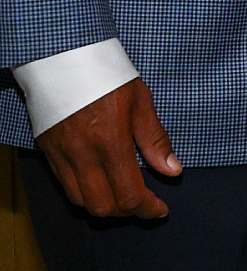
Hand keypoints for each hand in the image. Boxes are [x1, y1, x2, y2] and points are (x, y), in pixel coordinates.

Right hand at [37, 78, 180, 218]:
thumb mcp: (140, 100)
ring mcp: (62, 156)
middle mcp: (83, 155)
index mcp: (110, 141)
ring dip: (106, 207)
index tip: (161, 210)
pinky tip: (101, 185)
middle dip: (128, 212)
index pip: (129, 194)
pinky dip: (85, 195)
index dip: (148, 208)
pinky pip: (66, 188)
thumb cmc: (108, 74)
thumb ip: (155, 139)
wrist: (65, 58)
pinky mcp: (49, 153)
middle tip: (145, 204)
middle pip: (104, 207)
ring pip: (82, 202)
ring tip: (125, 197)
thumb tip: (173, 171)